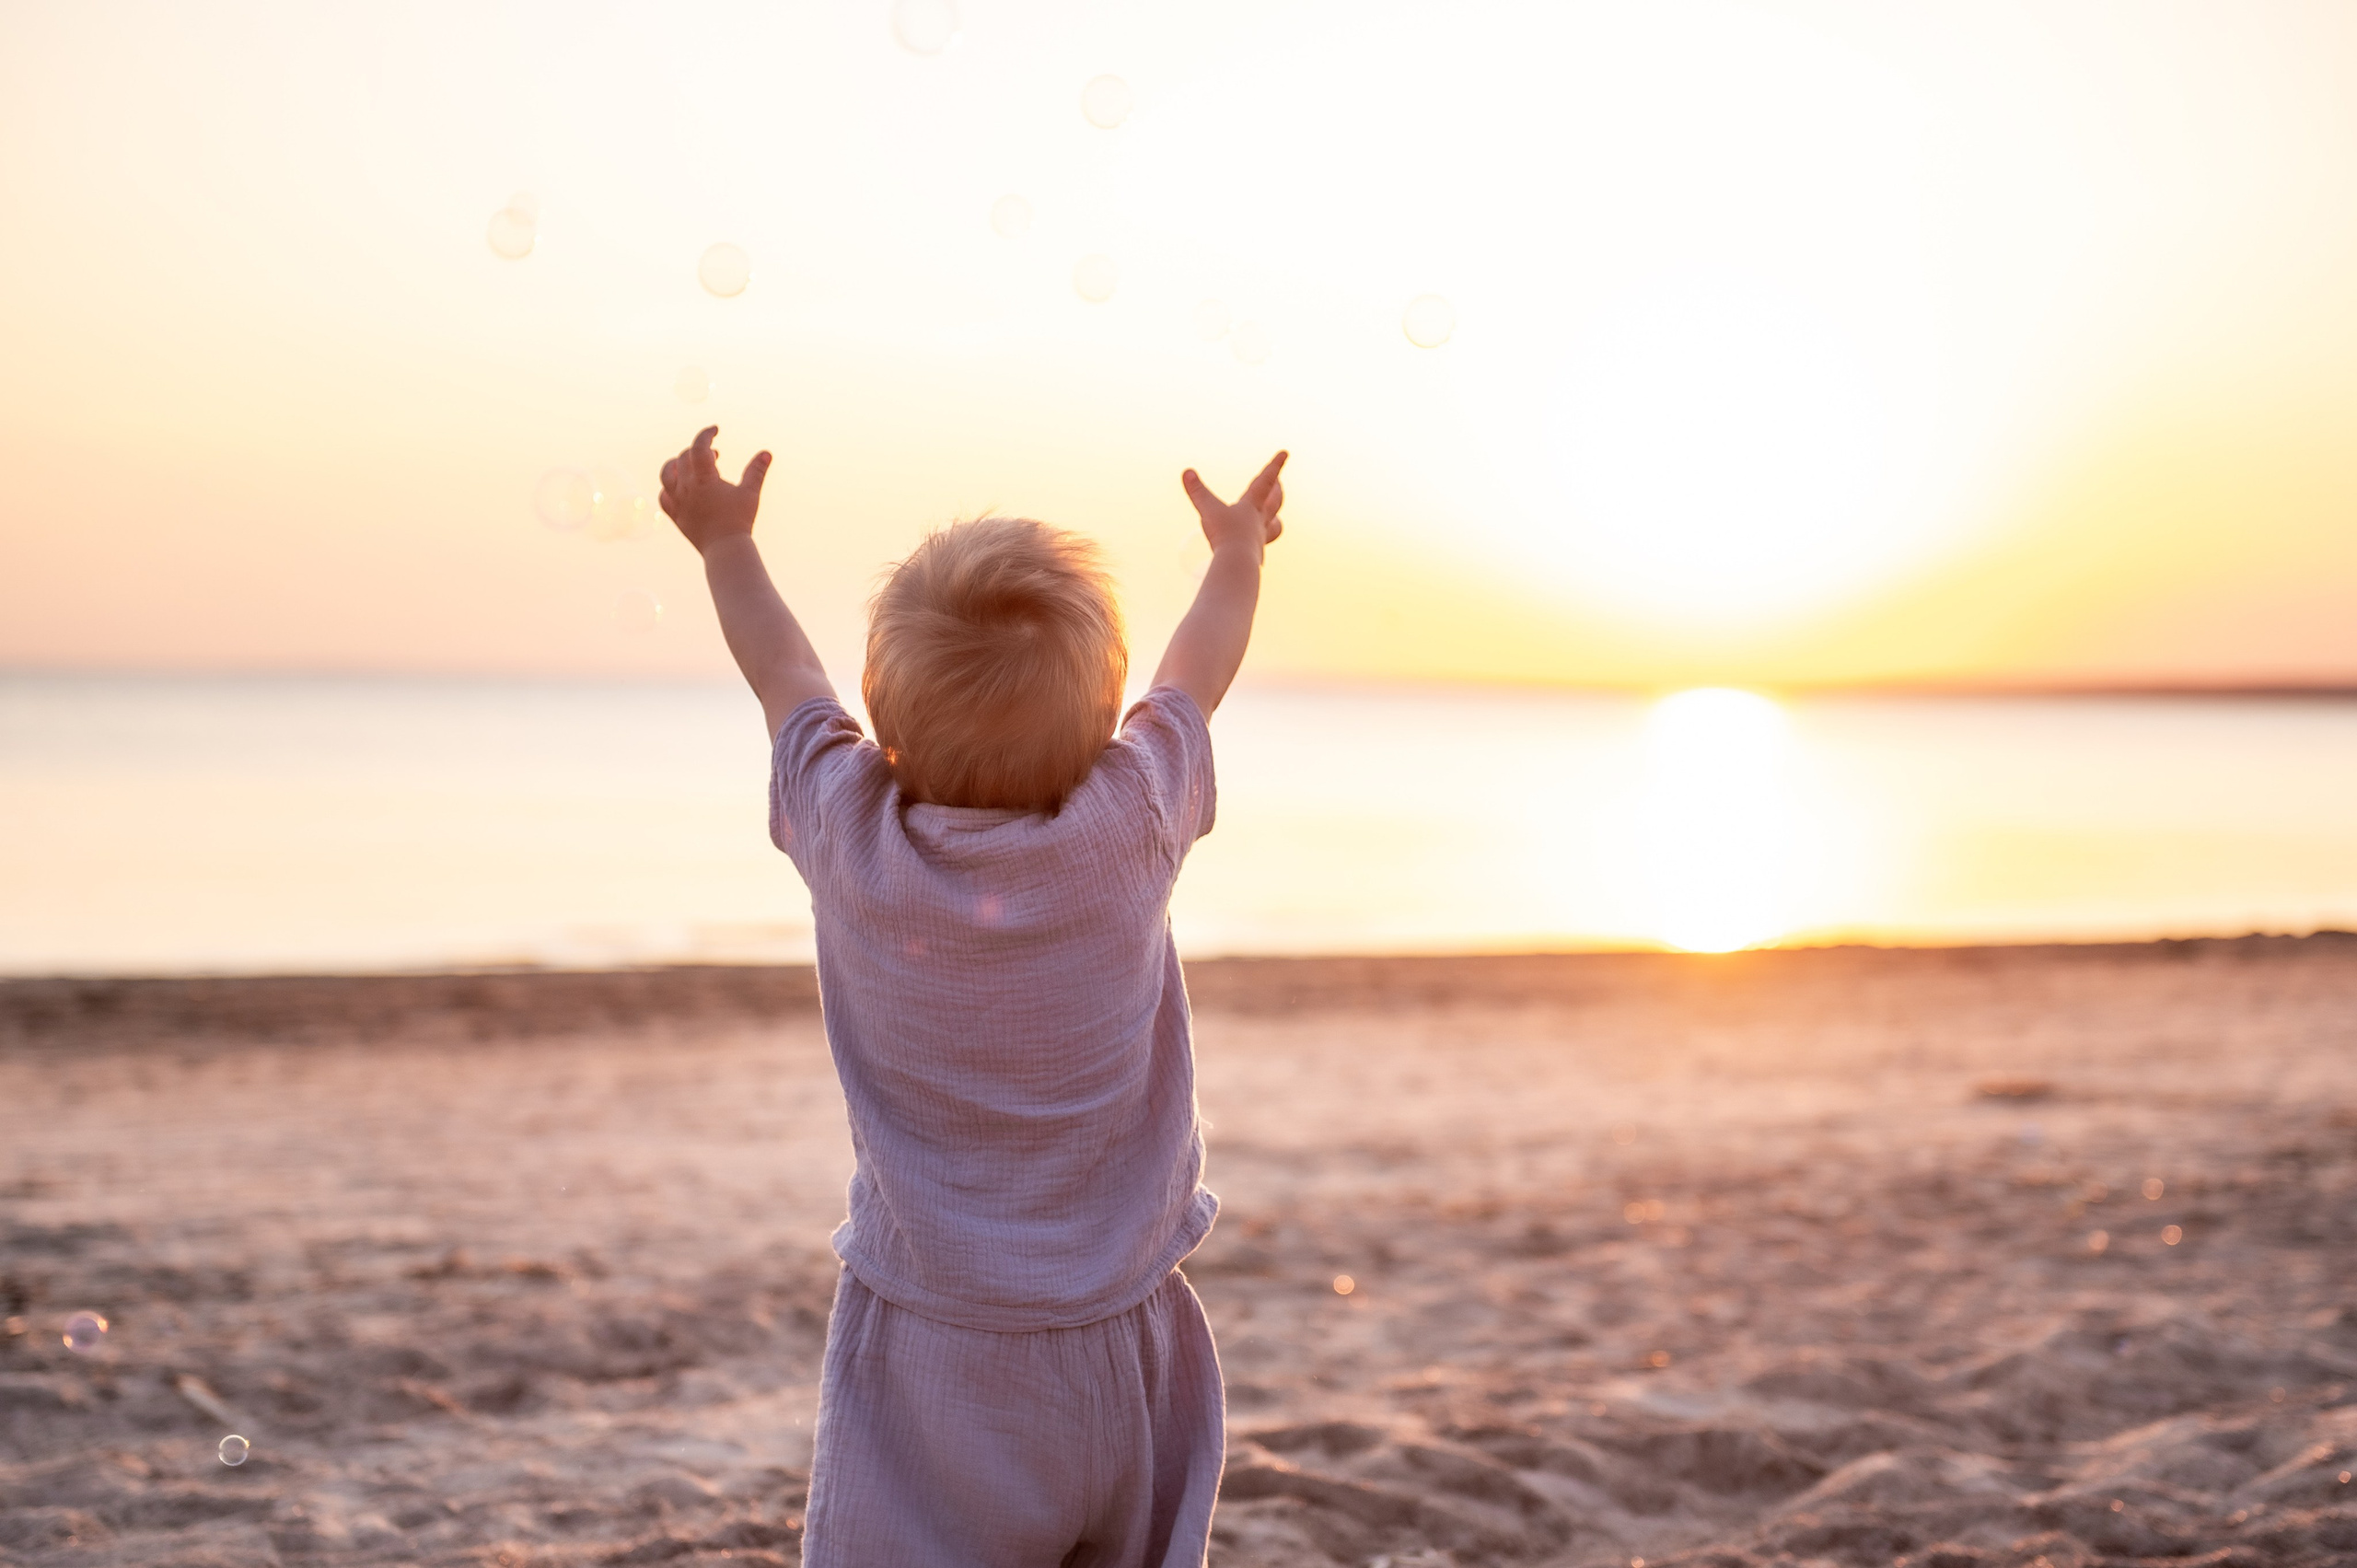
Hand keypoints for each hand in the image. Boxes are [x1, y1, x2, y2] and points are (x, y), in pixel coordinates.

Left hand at [659, 426, 772, 553]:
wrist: (725, 549)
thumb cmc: (739, 520)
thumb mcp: (750, 493)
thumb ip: (756, 471)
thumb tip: (766, 453)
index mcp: (704, 479)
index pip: (699, 447)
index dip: (706, 434)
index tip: (715, 430)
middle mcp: (687, 487)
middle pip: (684, 458)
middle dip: (699, 450)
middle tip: (715, 454)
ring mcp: (678, 501)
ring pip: (667, 474)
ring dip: (676, 464)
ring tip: (688, 464)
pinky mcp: (675, 515)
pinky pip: (664, 497)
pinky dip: (669, 488)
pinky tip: (679, 487)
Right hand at [1180, 451, 1286, 558]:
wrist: (1237, 564)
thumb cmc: (1225, 535)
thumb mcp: (1208, 510)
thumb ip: (1197, 491)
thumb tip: (1187, 472)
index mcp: (1252, 506)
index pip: (1266, 480)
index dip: (1275, 465)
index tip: (1286, 452)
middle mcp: (1259, 521)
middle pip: (1274, 502)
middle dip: (1277, 491)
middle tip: (1279, 483)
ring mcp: (1259, 538)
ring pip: (1274, 526)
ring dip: (1276, 519)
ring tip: (1275, 518)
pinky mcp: (1255, 554)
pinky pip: (1261, 544)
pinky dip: (1260, 541)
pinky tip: (1252, 545)